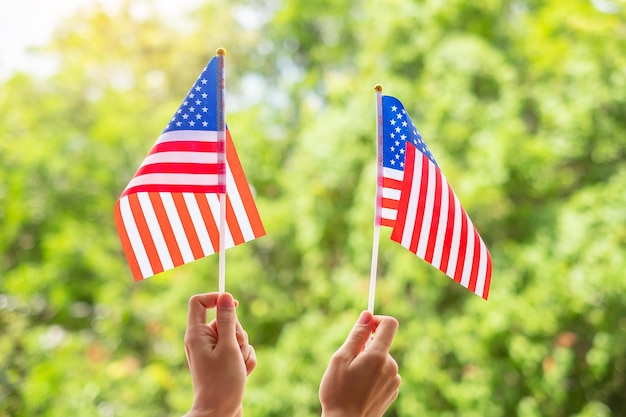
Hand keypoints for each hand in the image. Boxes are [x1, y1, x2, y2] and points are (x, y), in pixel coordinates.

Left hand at [183, 292, 255, 416]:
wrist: (220, 413)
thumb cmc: (222, 383)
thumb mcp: (228, 347)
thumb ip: (228, 320)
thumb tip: (225, 295)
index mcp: (196, 334)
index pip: (199, 302)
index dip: (215, 298)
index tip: (233, 304)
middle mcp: (203, 341)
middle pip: (225, 320)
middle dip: (237, 333)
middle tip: (234, 350)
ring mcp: (214, 352)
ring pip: (237, 336)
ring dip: (243, 349)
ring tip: (237, 366)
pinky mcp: (224, 361)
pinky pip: (241, 350)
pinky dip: (245, 360)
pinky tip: (242, 373)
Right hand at [319, 311, 400, 416]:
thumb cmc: (338, 392)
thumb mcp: (341, 359)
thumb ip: (357, 335)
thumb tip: (367, 314)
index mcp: (379, 356)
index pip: (390, 324)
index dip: (376, 320)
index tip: (364, 328)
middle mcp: (391, 367)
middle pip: (382, 343)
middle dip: (366, 347)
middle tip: (348, 364)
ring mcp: (394, 380)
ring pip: (381, 359)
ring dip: (368, 362)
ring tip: (352, 380)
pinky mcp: (392, 392)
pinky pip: (383, 374)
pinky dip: (373, 375)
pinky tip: (360, 389)